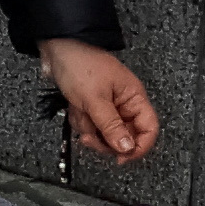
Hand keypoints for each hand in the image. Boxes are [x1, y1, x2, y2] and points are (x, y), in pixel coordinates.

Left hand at [40, 38, 158, 163]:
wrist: (56, 48)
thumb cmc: (80, 64)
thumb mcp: (95, 99)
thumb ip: (111, 126)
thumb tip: (127, 148)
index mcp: (134, 98)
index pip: (149, 129)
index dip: (139, 147)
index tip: (121, 158)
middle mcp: (124, 103)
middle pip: (124, 136)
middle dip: (105, 139)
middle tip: (91, 137)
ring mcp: (107, 105)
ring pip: (104, 133)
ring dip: (89, 127)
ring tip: (80, 112)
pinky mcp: (91, 105)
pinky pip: (90, 125)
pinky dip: (80, 120)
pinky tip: (74, 109)